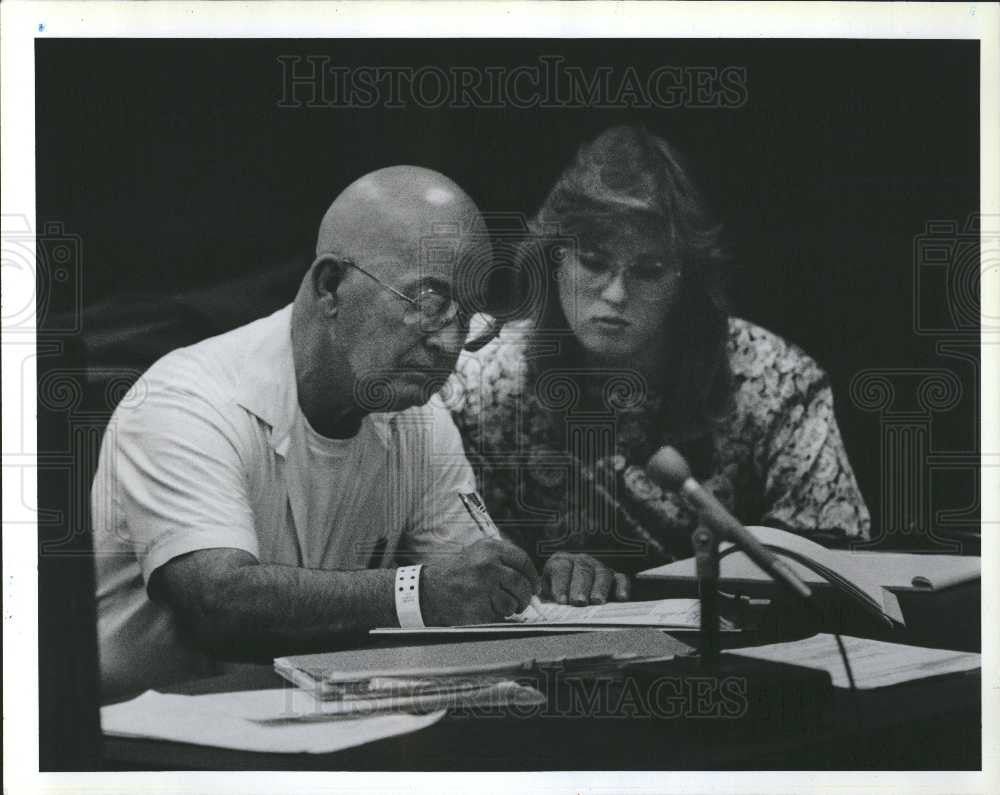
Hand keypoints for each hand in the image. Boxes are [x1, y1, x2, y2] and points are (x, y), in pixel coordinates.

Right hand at [420, 538, 540, 625]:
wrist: (429, 590)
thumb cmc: (458, 572)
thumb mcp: (479, 553)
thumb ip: (504, 559)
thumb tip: (532, 578)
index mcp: (490, 549)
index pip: (523, 561)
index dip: (533, 576)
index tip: (535, 586)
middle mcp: (488, 566)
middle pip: (522, 584)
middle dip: (525, 596)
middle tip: (522, 601)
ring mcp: (483, 588)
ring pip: (512, 602)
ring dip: (511, 608)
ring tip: (500, 605)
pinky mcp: (478, 608)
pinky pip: (499, 616)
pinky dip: (497, 616)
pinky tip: (486, 609)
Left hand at [542, 552, 629, 605]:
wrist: (568, 591)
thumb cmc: (557, 595)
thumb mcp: (546, 595)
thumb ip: (544, 600)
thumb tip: (539, 610)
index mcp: (561, 562)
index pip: (561, 568)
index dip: (561, 584)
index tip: (561, 601)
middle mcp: (581, 561)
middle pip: (582, 570)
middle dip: (580, 587)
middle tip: (579, 602)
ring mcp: (599, 567)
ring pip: (601, 573)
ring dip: (599, 588)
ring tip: (597, 601)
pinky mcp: (614, 577)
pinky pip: (621, 579)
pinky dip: (622, 587)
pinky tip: (621, 598)